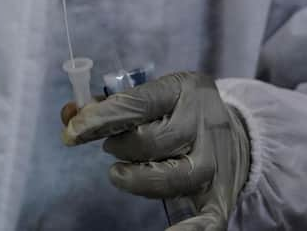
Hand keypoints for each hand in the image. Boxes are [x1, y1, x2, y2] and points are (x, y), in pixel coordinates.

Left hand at [62, 72, 249, 230]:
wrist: (238, 132)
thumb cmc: (176, 112)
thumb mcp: (152, 93)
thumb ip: (108, 104)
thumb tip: (68, 115)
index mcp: (183, 89)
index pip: (136, 104)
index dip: (99, 119)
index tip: (71, 131)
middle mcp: (202, 123)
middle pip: (149, 142)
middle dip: (119, 146)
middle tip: (112, 146)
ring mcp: (214, 161)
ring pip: (167, 178)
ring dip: (134, 178)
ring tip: (120, 173)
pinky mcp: (221, 194)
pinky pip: (207, 220)